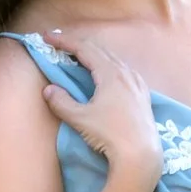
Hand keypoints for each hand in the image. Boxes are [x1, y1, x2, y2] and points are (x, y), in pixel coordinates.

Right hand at [39, 28, 160, 179]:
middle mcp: (126, 73)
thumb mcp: (80, 118)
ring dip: (94, 56)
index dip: (64, 41)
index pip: (84, 49)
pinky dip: (108, 66)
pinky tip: (106, 75)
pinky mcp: (143, 95)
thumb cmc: (110, 134)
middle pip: (99, 51)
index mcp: (111, 73)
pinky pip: (123, 71)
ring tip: (80, 57)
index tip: (47, 36)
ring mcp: (137, 83)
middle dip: (78, 46)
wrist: (141, 155)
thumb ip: (61, 102)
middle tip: (59, 44)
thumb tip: (48, 89)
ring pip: (113, 60)